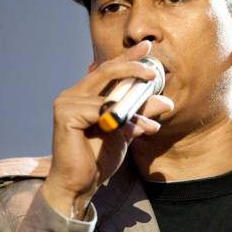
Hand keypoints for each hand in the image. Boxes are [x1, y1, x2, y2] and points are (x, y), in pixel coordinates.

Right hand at [42, 40, 173, 217]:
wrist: (81, 184)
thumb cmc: (99, 157)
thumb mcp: (128, 131)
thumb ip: (142, 113)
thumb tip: (166, 101)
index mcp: (86, 94)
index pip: (109, 69)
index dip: (128, 57)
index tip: (147, 47)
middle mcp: (74, 93)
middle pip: (106, 70)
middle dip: (133, 67)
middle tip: (154, 72)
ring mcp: (67, 103)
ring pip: (109, 95)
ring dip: (134, 110)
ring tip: (149, 127)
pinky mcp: (65, 115)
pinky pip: (102, 111)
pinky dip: (122, 122)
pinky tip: (131, 132)